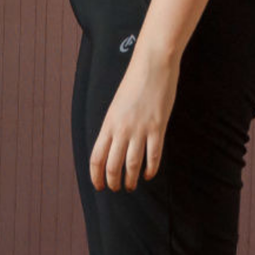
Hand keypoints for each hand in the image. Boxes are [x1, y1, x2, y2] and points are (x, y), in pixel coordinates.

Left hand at [90, 49, 179, 191]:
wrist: (153, 65)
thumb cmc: (134, 84)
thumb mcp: (116, 107)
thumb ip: (113, 127)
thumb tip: (112, 146)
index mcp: (108, 124)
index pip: (96, 158)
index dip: (96, 176)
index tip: (98, 186)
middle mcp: (121, 130)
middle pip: (112, 166)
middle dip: (112, 182)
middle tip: (116, 189)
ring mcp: (140, 129)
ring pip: (132, 164)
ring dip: (130, 180)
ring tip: (131, 187)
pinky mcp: (158, 127)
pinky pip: (153, 155)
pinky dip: (150, 169)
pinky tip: (148, 175)